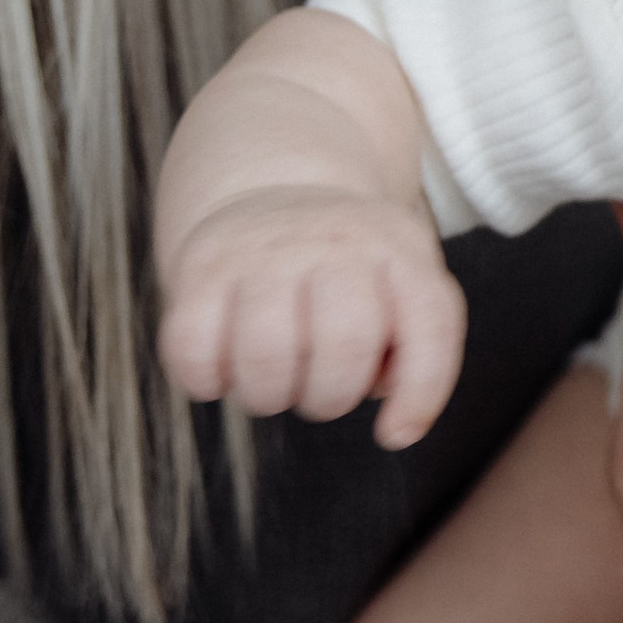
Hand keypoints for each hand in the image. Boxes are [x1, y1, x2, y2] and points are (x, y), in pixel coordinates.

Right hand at [158, 186, 464, 447]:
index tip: (394, 435)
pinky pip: (193, 349)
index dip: (421, 394)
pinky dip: (205, 381)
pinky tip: (224, 369)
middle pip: (344, 345)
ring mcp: (264, 248)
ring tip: (272, 383)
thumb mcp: (404, 285)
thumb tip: (396, 424)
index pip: (429, 324)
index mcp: (398, 249)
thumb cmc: (351, 269)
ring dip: (268, 396)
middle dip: (330, 397)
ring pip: (266, 354)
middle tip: (318, 392)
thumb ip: (418, 350)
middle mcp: (335, 240)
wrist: (273, 188)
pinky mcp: (202, 265)